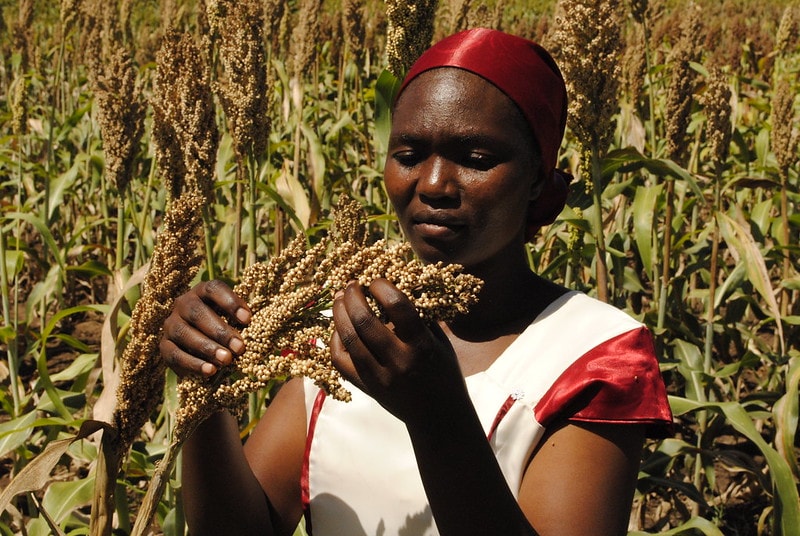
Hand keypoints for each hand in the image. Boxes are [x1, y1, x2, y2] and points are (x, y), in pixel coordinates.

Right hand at [160, 280, 251, 376]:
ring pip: (185, 333)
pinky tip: (210, 371)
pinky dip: (193, 364)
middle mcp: (183, 304)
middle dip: (220, 331)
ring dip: (207, 348)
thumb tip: (264, 327)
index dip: (230, 302)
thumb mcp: (233, 320)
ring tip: (226, 361)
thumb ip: (243, 321)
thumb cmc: (223, 330)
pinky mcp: (164, 346)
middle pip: (197, 312)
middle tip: (239, 347)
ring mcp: (171, 324)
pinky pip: (175, 354)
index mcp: (202, 292)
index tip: (248, 319)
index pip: (214, 289)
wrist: (199, 349)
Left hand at [330, 278, 466, 424]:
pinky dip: (335, 341)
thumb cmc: (443, 372)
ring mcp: (379, 376)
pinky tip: (338, 328)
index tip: (376, 281)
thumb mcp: (440, 341)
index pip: (398, 306)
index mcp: (422, 345)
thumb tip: (397, 284)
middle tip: (351, 284)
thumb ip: (420, 315)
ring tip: (339, 298)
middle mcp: (399, 360)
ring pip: (348, 339)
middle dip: (353, 296)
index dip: (382, 287)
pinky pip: (340, 361)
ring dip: (339, 313)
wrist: (438, 417)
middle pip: (365, 321)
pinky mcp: (367, 387)